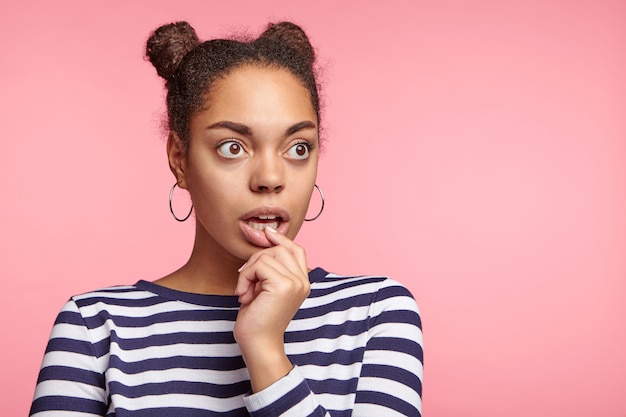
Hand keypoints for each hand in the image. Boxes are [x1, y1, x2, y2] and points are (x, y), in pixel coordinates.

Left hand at [233, 227, 309, 391]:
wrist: (258, 345)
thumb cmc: (257, 319)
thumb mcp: (265, 288)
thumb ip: (270, 267)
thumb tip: (265, 238)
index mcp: (302, 282)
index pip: (296, 249)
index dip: (280, 238)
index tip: (266, 233)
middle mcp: (303, 281)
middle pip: (278, 249)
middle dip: (256, 260)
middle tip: (247, 283)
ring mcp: (296, 282)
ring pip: (267, 255)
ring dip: (248, 271)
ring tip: (246, 292)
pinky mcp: (284, 285)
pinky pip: (258, 266)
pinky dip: (245, 277)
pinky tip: (244, 296)